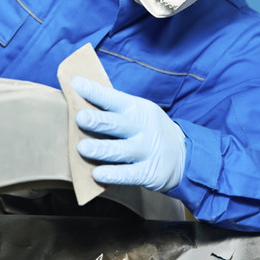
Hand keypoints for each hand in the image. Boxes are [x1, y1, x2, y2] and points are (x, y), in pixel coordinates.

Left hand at [72, 77, 185, 191]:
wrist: (183, 155)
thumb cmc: (147, 129)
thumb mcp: (138, 112)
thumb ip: (113, 109)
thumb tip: (78, 100)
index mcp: (137, 108)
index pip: (113, 98)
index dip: (95, 92)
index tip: (76, 84)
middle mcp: (143, 128)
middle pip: (116, 123)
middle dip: (98, 120)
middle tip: (80, 118)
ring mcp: (146, 151)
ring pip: (120, 150)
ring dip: (101, 149)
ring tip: (82, 148)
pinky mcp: (149, 173)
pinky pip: (128, 174)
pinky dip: (113, 175)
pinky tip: (97, 174)